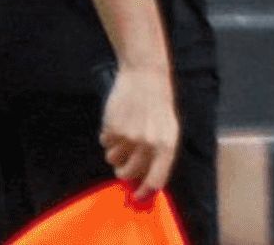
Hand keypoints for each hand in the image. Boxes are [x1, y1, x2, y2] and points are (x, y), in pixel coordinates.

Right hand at [100, 65, 179, 200]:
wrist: (146, 77)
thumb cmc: (158, 105)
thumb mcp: (168, 129)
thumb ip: (159, 154)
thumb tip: (145, 179)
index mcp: (167, 145)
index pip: (156, 179)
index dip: (145, 191)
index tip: (137, 196)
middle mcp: (148, 144)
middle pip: (129, 173)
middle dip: (124, 171)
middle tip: (124, 162)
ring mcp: (129, 137)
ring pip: (113, 160)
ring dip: (115, 152)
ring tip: (124, 134)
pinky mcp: (113, 129)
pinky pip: (105, 143)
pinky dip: (108, 137)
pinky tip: (118, 122)